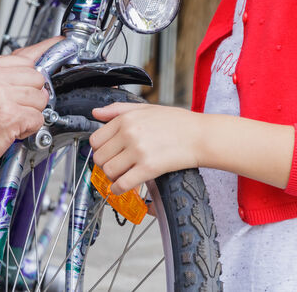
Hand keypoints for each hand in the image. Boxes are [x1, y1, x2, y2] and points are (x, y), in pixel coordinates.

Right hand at [0, 38, 55, 182]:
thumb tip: (25, 71)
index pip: (24, 55)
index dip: (45, 54)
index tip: (59, 45)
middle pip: (37, 77)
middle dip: (32, 96)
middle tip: (17, 108)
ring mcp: (1, 95)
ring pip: (40, 98)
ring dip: (31, 113)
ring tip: (11, 121)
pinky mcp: (10, 116)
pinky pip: (38, 118)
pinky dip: (29, 128)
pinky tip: (12, 131)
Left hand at [89, 102, 204, 194]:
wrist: (200, 136)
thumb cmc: (177, 122)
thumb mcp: (146, 108)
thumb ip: (117, 110)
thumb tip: (95, 113)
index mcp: (126, 119)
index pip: (95, 139)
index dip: (99, 149)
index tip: (107, 153)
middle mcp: (129, 133)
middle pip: (99, 157)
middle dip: (104, 164)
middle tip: (114, 166)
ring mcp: (138, 151)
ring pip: (108, 171)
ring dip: (111, 177)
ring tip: (121, 176)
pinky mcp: (149, 168)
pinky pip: (122, 184)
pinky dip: (118, 189)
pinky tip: (122, 187)